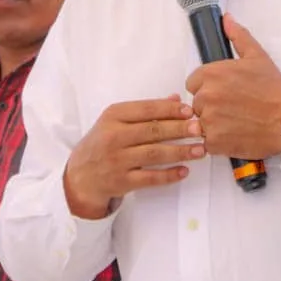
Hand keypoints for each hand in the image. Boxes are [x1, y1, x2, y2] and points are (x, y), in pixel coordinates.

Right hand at [63, 95, 204, 218]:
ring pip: (154, 154)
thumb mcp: (115, 121)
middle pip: (153, 131)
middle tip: (200, 129)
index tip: (190, 111)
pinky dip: (169, 175)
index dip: (170, 110)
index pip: (146, 110)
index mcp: (112, 116)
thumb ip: (145, 110)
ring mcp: (117, 160)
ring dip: (180, 152)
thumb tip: (175, 99)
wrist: (80, 175)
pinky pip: (150, 178)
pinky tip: (184, 171)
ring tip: (200, 150)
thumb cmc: (102, 143)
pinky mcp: (121, 181)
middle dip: (180, 129)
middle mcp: (113, 136)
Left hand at [185, 14, 280, 159]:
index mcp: (211, 75)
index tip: (222, 93)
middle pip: (196, 103)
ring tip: (234, 122)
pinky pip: (206, 141)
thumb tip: (227, 19)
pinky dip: (217, 141)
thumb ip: (238, 37)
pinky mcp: (215, 141)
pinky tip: (234, 135)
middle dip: (210, 106)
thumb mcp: (257, 57)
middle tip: (232, 108)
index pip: (192, 83)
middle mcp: (206, 96)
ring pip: (199, 123)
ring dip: (213, 124)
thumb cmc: (274, 89)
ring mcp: (209, 120)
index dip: (206, 88)